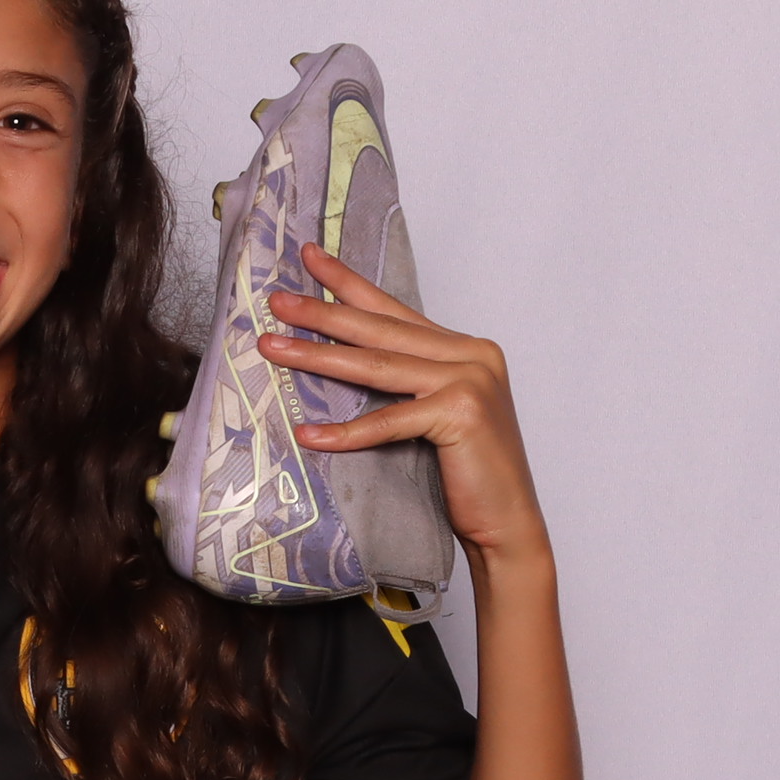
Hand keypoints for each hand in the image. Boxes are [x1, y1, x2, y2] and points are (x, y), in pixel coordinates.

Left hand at [261, 244, 549, 565]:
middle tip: (275, 299)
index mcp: (464, 348)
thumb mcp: (434, 414)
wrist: (507, 523)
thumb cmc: (465, 474)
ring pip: (377, 365)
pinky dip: (346, 432)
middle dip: (322, 312)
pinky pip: (388, 421)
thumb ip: (406, 380)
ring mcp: (470, 380)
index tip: (309, 256)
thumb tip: (341, 359)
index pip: (394, 310)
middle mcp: (471, 354)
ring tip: (272, 347)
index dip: (349, 284)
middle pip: (380, 329)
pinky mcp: (462, 414)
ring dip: (317, 356)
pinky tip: (309, 434)